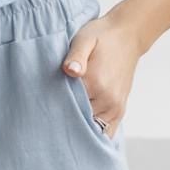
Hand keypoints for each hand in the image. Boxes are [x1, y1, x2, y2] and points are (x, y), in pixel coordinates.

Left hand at [61, 12, 137, 137]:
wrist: (128, 35)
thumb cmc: (102, 36)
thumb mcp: (85, 39)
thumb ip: (76, 56)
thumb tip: (70, 70)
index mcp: (96, 84)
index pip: (68, 108)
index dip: (53, 109)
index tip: (42, 109)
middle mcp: (108, 100)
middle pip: (80, 122)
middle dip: (64, 122)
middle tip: (49, 119)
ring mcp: (116, 108)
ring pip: (93, 131)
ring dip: (79, 129)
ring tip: (63, 124)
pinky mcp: (120, 110)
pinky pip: (107, 132)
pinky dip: (94, 133)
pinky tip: (81, 128)